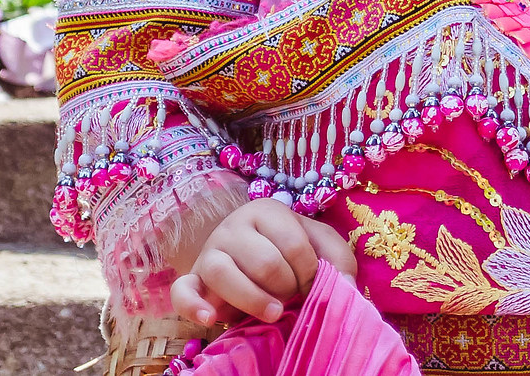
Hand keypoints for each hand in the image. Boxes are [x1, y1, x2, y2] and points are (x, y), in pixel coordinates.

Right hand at [168, 199, 356, 326]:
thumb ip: (339, 261)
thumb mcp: (320, 248)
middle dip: (287, 289)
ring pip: (224, 273)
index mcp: (267, 211)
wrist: (248, 261)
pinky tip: (211, 319)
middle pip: (264, 262)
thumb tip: (346, 288)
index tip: (312, 285)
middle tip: (293, 299)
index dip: (310, 274)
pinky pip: (183, 291)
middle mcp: (233, 226)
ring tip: (274, 314)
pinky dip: (194, 306)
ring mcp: (209, 252)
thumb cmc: (289, 255)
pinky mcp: (192, 279)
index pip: (294, 245)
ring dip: (254, 300)